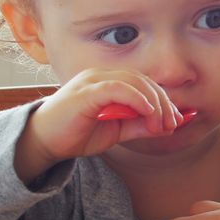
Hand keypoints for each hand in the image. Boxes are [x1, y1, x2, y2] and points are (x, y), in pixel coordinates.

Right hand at [15, 68, 183, 182]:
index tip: (177, 121)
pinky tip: (147, 111)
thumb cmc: (76, 134)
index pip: (145, 84)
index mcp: (109, 82)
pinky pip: (116, 88)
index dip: (164, 100)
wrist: (43, 142)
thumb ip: (139, 125)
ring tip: (160, 123)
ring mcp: (92, 81)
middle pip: (143, 81)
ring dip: (153, 103)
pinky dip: (136, 98)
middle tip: (172, 124)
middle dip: (163, 103)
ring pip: (134, 82)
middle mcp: (101, 76)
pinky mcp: (86, 91)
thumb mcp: (116, 131)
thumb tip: (167, 125)